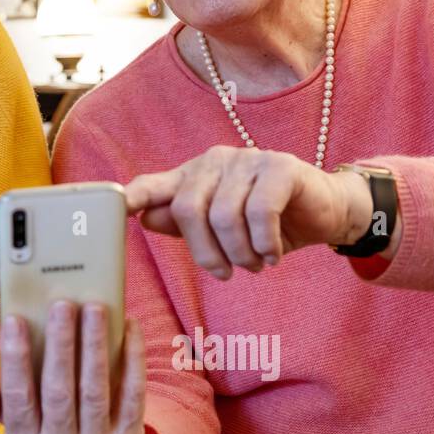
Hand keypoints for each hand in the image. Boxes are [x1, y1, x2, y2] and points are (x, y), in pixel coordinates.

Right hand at [0, 303, 154, 433]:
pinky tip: (129, 328)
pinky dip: (132, 359)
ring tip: (94, 308)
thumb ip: (0, 403)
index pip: (17, 398)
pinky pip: (132, 395)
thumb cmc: (51, 433)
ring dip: (94, 345)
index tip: (15, 319)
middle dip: (60, 345)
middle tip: (62, 304)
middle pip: (58, 392)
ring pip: (94, 391)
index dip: (15, 359)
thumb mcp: (22, 426)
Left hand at [126, 146, 374, 278]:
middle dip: (205, 253)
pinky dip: (264, 243)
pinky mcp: (280, 167)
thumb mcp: (221, 230)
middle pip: (188, 210)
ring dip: (240, 253)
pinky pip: (259, 211)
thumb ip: (183, 225)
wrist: (326, 212)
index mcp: (193, 176)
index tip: (107, 208)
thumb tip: (145, 219)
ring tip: (255, 263)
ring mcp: (248, 160)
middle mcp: (214, 161)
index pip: (151, 185)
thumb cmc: (266, 224)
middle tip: (227, 273)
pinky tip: (272, 253)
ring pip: (224, 215)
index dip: (128, 197)